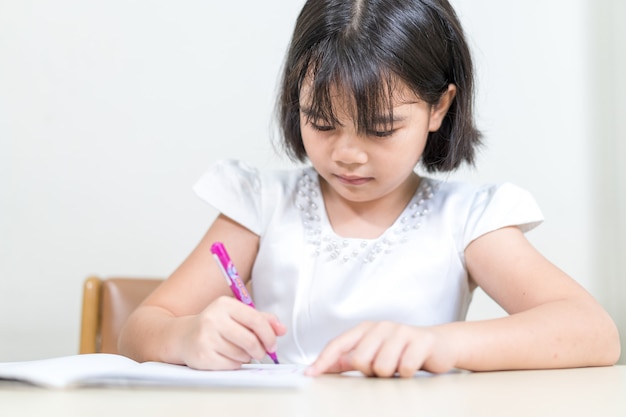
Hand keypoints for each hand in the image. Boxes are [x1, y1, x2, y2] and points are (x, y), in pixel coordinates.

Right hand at [176, 296, 285, 369]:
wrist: (183, 336)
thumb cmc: (216, 325)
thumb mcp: (236, 315)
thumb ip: (261, 319)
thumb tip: (282, 329)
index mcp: (225, 304)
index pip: (256, 320)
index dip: (269, 335)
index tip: (273, 344)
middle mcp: (213, 318)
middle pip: (250, 340)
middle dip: (260, 350)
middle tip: (261, 353)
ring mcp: (206, 338)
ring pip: (241, 354)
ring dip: (246, 357)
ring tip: (238, 352)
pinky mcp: (202, 356)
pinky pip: (230, 365)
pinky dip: (234, 364)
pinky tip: (227, 357)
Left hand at [305, 321, 456, 377]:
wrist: (440, 345)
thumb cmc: (402, 350)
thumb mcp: (373, 353)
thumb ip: (348, 360)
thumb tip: (321, 367)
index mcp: (366, 329)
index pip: (339, 344)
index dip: (323, 360)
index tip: (310, 374)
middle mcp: (381, 326)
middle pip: (360, 360)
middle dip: (370, 371)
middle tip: (384, 367)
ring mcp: (401, 332)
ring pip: (382, 367)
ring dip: (391, 373)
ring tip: (400, 365)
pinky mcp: (421, 341)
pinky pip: (405, 368)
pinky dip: (408, 373)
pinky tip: (414, 364)